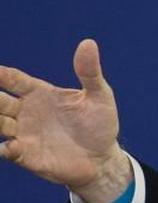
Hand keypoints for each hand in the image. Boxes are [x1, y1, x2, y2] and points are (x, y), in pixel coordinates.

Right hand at [0, 39, 131, 202]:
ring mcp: (24, 134)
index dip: (1, 74)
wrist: (102, 160)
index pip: (13, 79)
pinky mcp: (26, 156)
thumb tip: (89, 43)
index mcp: (39, 93)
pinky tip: (5, 147)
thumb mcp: (100, 96)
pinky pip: (7, 151)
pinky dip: (3, 149)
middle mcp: (26, 112)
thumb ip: (89, 72)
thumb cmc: (100, 125)